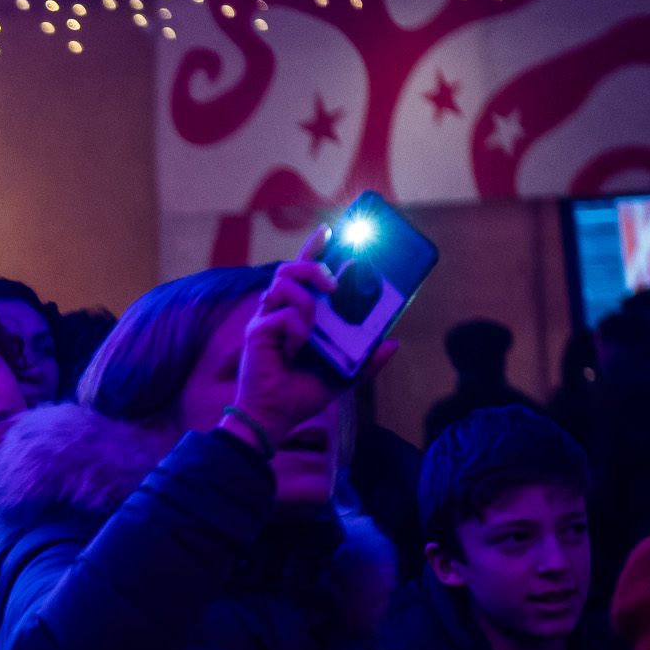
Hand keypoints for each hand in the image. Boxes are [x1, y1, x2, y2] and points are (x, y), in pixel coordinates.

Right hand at [223, 230, 398, 447]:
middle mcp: (277, 311)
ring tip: (314, 322)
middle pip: (288, 268)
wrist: (274, 418)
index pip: (301, 273)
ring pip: (282, 283)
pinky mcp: (256, 333)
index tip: (331, 231)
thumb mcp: (344, 376)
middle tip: (334, 282)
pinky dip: (297, 329)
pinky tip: (296, 349)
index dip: (313, 249)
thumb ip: (367, 360)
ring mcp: (265, 320)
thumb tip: (393, 343)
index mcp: (295, 315)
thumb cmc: (300, 394)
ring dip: (306, 297)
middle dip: (313, 264)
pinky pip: (282, 315)